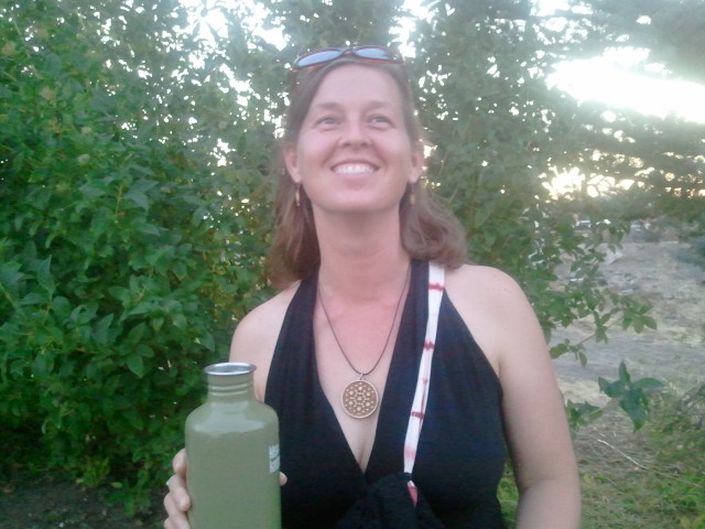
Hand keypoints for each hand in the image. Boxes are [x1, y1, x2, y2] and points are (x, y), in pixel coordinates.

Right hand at [163, 448, 287, 528]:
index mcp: (202, 462)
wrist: (234, 494)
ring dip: (174, 516)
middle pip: (175, 482)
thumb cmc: (239, 477)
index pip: (184, 456)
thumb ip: (262, 473)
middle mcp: (189, 478)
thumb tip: (281, 479)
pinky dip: (173, 526)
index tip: (181, 467)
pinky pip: (171, 519)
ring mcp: (183, 496)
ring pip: (170, 503)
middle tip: (186, 505)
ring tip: (185, 527)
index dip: (180, 460)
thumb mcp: (249, 474)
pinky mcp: (183, 514)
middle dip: (177, 494)